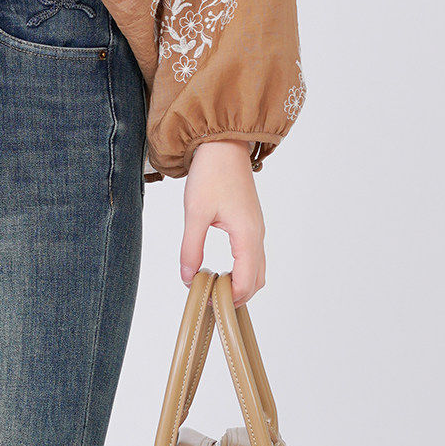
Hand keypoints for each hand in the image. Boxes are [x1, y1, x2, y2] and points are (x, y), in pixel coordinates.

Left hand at [180, 140, 265, 306]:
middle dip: (237, 296)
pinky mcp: (251, 221)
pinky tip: (221, 267)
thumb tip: (187, 278)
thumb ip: (191, 248)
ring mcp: (256, 228)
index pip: (246, 283)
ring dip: (240, 283)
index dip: (229, 299)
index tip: (207, 302)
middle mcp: (257, 235)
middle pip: (257, 281)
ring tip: (214, 286)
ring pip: (257, 269)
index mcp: (247, 235)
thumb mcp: (195, 212)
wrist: (223, 143)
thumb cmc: (211, 173)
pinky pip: (253, 255)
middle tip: (210, 299)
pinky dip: (242, 269)